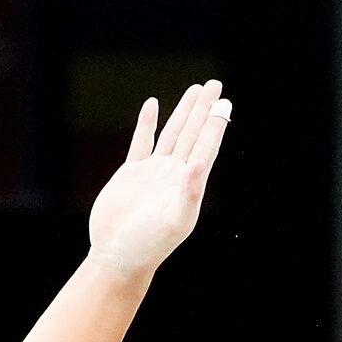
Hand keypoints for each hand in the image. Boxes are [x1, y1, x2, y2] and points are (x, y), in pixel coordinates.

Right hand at [87, 79, 232, 274]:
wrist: (117, 256)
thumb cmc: (149, 244)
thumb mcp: (175, 219)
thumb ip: (190, 190)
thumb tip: (200, 161)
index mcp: (189, 184)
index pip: (206, 146)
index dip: (215, 124)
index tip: (225, 102)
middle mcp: (174, 174)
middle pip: (192, 133)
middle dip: (204, 109)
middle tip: (214, 84)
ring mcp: (153, 172)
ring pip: (171, 134)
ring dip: (183, 112)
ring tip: (195, 90)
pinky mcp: (131, 173)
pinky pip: (141, 142)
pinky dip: (146, 123)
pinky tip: (153, 105)